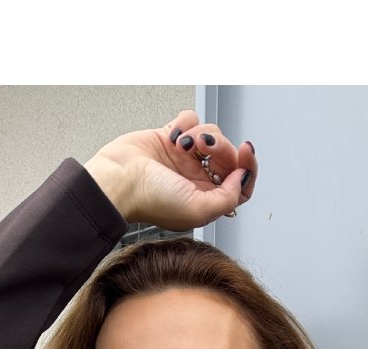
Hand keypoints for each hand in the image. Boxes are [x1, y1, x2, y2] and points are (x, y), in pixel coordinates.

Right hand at [84, 108, 257, 229]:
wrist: (119, 179)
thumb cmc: (151, 200)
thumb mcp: (198, 210)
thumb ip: (228, 197)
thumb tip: (242, 177)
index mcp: (206, 199)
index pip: (241, 183)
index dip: (248, 167)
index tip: (245, 151)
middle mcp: (197, 180)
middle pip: (228, 156)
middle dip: (221, 146)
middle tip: (204, 146)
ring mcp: (184, 158)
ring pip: (211, 134)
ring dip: (200, 133)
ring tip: (183, 144)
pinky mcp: (170, 139)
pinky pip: (190, 120)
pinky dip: (185, 123)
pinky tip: (173, 136)